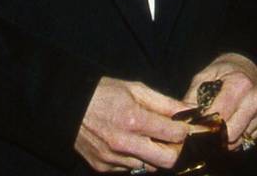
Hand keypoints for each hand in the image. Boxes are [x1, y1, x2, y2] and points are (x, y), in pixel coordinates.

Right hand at [74, 76, 189, 172]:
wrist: (67, 106)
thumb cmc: (102, 93)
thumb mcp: (134, 89)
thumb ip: (164, 103)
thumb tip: (189, 110)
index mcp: (133, 119)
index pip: (175, 134)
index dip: (186, 130)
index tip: (186, 127)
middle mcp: (124, 143)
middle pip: (168, 160)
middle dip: (176, 150)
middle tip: (171, 138)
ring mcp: (113, 158)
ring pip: (149, 166)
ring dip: (153, 154)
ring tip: (145, 138)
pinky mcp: (103, 167)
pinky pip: (130, 168)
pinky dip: (135, 158)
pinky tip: (128, 144)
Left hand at [184, 53, 256, 149]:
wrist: (247, 69)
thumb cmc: (223, 72)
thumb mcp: (204, 76)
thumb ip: (193, 97)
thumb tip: (182, 118)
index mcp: (240, 84)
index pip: (220, 115)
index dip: (203, 125)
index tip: (191, 128)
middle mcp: (255, 100)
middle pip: (230, 133)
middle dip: (212, 136)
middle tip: (200, 132)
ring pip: (237, 140)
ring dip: (222, 140)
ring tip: (212, 129)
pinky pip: (245, 141)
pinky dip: (233, 139)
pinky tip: (226, 127)